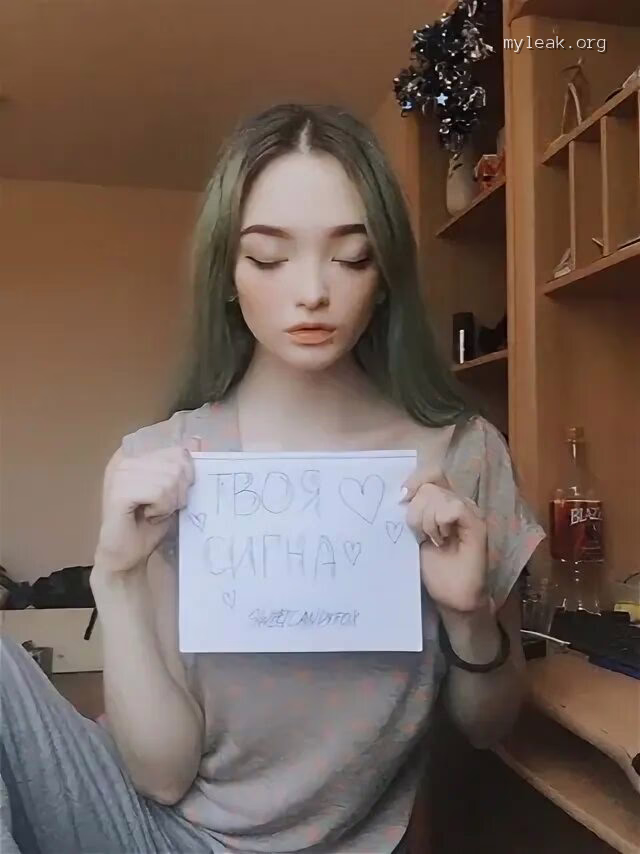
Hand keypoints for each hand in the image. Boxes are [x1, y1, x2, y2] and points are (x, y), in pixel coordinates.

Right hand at [93, 437, 200, 574]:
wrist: (127, 556)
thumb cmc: (149, 525)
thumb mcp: (172, 491)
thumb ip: (181, 467)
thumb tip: (197, 440)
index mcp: (137, 455)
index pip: (179, 452)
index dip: (186, 477)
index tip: (173, 495)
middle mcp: (126, 460)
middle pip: (177, 465)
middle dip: (178, 492)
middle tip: (162, 508)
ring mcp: (120, 473)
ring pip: (170, 479)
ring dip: (169, 503)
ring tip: (154, 512)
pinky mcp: (119, 491)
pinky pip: (159, 492)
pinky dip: (161, 508)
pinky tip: (148, 516)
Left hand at [402, 466, 488, 615]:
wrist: (454, 598)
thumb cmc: (435, 570)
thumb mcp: (415, 534)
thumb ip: (412, 511)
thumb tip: (400, 493)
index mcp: (445, 503)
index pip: (431, 474)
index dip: (414, 481)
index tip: (401, 498)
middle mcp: (460, 502)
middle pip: (429, 485)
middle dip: (416, 510)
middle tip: (421, 535)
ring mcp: (471, 512)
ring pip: (438, 495)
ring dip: (426, 520)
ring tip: (433, 540)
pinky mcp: (478, 525)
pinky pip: (452, 507)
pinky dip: (440, 523)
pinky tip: (441, 540)